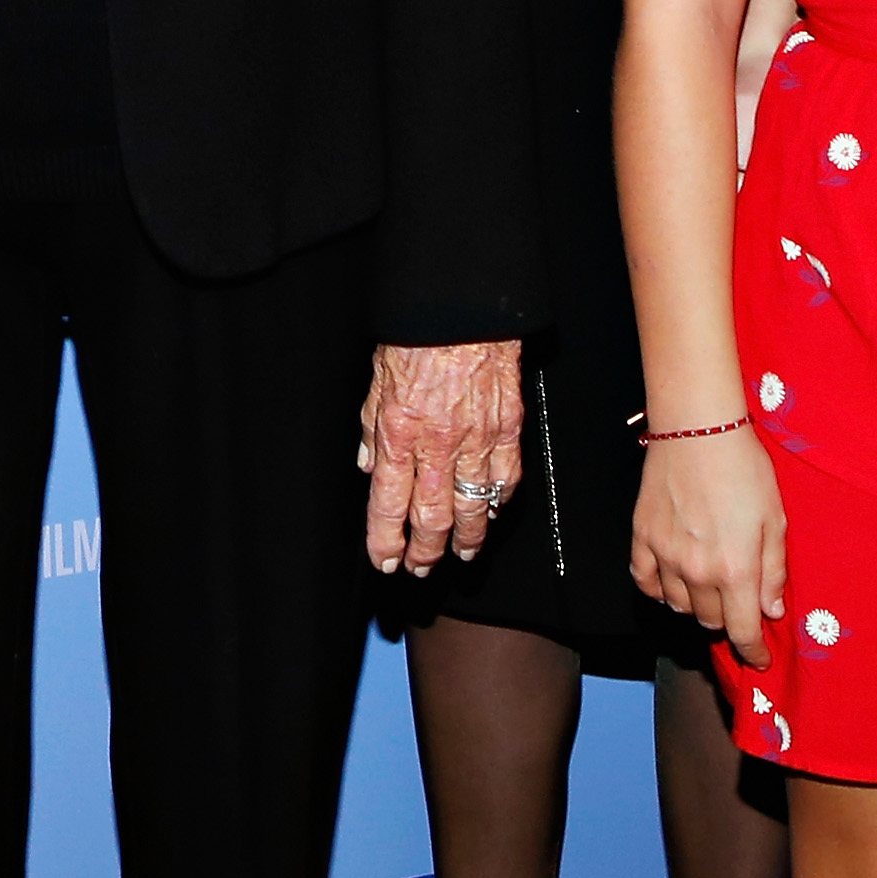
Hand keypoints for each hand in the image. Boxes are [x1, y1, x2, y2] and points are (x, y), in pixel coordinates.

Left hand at [358, 339, 523, 574]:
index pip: (388, 504)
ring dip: (466, 539)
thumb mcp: (377, 379)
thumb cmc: (418, 336)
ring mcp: (477, 440)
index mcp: (399, 432)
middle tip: (420, 569)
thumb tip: (368, 465)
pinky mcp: (508, 430)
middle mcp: (438, 444)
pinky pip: (505, 480)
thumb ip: (372, 428)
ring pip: (472, 508)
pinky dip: (497, 503)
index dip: (385, 541)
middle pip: (431, 518)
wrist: (465, 308)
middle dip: (424, 552)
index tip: (385, 561)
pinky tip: (491, 514)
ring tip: (461, 555)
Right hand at [628, 425, 783, 662]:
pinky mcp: (642, 538)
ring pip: (679, 606)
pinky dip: (661, 590)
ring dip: (698, 605)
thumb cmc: (744, 469)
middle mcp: (698, 571)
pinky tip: (674, 580)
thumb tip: (772, 611)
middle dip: (729, 620)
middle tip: (739, 602)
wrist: (698, 428)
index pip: (742, 631)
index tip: (759, 660)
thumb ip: (773, 571)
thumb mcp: (775, 520)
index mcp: (736, 570)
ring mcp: (665, 556)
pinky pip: (646, 582)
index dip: (753, 653)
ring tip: (710, 586)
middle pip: (710, 621)